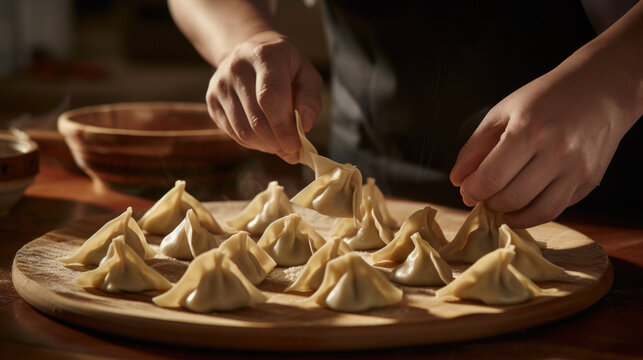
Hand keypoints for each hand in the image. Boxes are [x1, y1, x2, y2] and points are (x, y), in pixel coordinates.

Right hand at [206, 31, 322, 163]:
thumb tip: (305, 125)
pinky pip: (233, 132)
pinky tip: (266, 140)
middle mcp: (237, 68)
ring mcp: (220, 84)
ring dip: (265, 146)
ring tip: (281, 146)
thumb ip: (310, 99)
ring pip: (242, 130)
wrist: (251, 52)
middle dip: (276, 143)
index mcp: (264, 56)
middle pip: (256, 118)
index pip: (270, 97)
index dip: (283, 127)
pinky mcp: (211, 100)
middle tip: (292, 153)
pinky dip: (252, 143)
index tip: (295, 147)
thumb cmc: (286, 68)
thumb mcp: (307, 75)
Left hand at [449, 54, 635, 227]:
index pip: (491, 178)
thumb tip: (457, 181)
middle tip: (482, 196)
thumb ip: (475, 147)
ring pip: (535, 212)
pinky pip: (556, 209)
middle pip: (511, 198)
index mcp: (529, 130)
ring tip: (499, 204)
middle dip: (488, 203)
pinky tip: (521, 204)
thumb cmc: (545, 99)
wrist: (600, 90)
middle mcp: (557, 152)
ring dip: (510, 215)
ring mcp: (576, 169)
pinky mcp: (589, 181)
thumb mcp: (503, 113)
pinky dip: (533, 214)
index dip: (473, 191)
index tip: (467, 190)